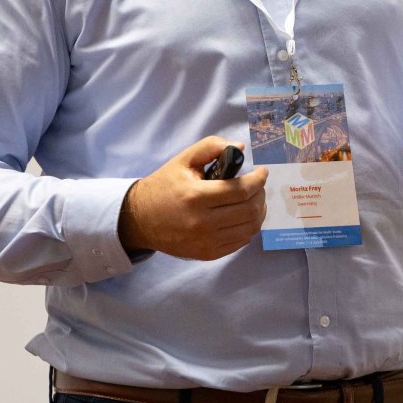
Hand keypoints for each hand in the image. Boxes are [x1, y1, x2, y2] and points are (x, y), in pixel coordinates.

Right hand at [119, 137, 267, 259]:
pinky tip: (244, 216)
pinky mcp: (207, 254)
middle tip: (259, 185)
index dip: (258, 180)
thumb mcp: (183, 160)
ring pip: (249, 228)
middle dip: (261, 194)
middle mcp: (202, 223)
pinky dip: (249, 227)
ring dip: (259, 211)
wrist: (140, 219)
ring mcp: (205, 242)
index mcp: (196, 197)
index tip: (262, 171)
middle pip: (249, 210)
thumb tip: (241, 147)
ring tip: (255, 199)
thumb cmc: (164, 186)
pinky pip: (240, 242)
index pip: (241, 190)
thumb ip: (211, 147)